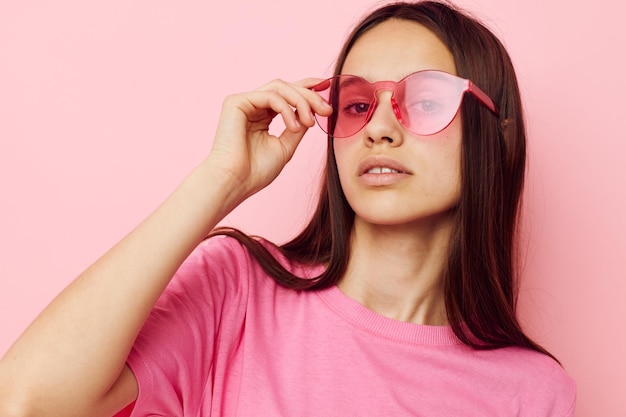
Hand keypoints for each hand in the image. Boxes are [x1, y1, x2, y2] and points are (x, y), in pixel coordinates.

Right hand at [204, 78, 332, 202]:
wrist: (235, 182)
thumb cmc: (256, 171)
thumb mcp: (286, 146)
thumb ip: (298, 126)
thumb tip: (312, 112)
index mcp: (263, 115)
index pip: (287, 94)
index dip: (308, 88)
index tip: (328, 89)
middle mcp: (253, 106)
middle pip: (287, 87)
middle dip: (310, 95)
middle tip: (327, 110)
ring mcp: (244, 102)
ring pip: (280, 87)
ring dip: (301, 101)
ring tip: (310, 122)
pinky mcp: (236, 102)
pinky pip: (270, 95)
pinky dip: (287, 109)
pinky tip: (293, 126)